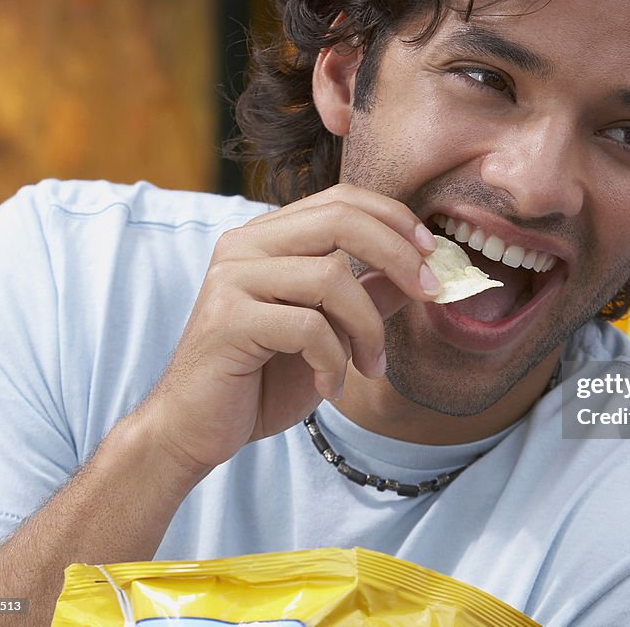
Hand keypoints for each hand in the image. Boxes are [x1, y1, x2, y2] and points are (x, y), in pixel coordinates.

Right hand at [139, 184, 439, 472]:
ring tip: (371, 366)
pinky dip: (333, 360)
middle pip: (340, 220)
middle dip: (398, 256)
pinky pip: (308, 327)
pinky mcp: (227, 320)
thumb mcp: (331, 332)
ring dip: (368, 328)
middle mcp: (245, 245)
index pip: (340, 200)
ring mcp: (232, 279)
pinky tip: (330, 387)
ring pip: (331, 276)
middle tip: (430, 293)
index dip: (394, 219)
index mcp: (268, 238)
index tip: (433, 254)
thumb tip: (421, 271)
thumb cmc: (262, 379)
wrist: (196, 429)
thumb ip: (367, 295)